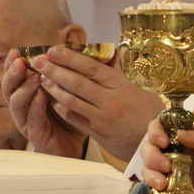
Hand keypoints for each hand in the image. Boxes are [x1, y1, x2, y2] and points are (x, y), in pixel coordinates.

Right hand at [1, 50, 86, 157]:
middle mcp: (23, 107)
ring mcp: (27, 121)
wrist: (78, 145)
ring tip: (34, 76)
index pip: (15, 77)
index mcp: (28, 93)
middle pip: (9, 88)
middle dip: (12, 73)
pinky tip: (41, 95)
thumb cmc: (72, 115)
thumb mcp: (71, 91)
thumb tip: (90, 49)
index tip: (16, 50)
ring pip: (16, 103)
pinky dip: (35, 105)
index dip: (11, 64)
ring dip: (24, 88)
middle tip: (18, 60)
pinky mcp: (36, 134)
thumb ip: (72, 72)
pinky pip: (32, 119)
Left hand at [27, 46, 163, 160]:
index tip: (54, 49)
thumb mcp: (141, 89)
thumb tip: (111, 52)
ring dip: (53, 88)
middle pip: (77, 82)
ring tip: (41, 78)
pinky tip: (51, 100)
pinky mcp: (96, 133)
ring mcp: (101, 118)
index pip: (91, 68)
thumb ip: (121, 73)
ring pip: (71, 100)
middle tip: (38, 61)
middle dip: (54, 70)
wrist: (155, 144)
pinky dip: (61, 108)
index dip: (70, 58)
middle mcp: (110, 101)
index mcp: (121, 86)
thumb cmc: (150, 114)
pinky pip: (74, 118)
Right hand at [140, 119, 193, 193]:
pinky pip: (151, 186)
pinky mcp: (169, 189)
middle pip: (148, 147)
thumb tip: (179, 133)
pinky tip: (162, 188)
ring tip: (163, 182)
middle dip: (151, 154)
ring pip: (146, 166)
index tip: (163, 141)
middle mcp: (172, 151)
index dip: (155, 131)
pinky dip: (151, 186)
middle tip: (166, 164)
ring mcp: (169, 171)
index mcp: (182, 137)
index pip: (160, 126)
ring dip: (150, 171)